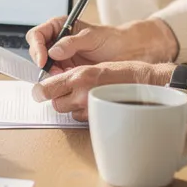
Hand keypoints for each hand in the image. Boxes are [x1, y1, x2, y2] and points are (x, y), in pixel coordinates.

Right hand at [26, 17, 178, 71]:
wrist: (128, 51)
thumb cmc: (112, 39)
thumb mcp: (92, 37)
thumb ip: (71, 42)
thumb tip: (53, 51)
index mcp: (61, 26)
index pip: (38, 34)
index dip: (37, 47)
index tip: (44, 59)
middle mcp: (58, 41)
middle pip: (37, 51)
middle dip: (43, 62)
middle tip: (55, 71)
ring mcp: (62, 56)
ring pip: (45, 66)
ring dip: (51, 73)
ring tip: (65, 75)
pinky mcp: (68, 69)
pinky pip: (56, 76)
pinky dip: (60, 79)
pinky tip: (70, 78)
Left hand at [35, 61, 174, 121]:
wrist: (147, 86)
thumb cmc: (124, 73)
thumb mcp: (95, 67)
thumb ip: (73, 75)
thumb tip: (51, 85)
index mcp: (80, 77)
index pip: (46, 89)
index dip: (40, 91)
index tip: (38, 92)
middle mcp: (82, 95)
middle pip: (55, 103)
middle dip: (58, 98)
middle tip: (67, 91)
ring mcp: (90, 110)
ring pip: (68, 111)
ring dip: (71, 105)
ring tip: (85, 95)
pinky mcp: (98, 120)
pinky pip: (81, 119)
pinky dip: (83, 113)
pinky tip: (94, 103)